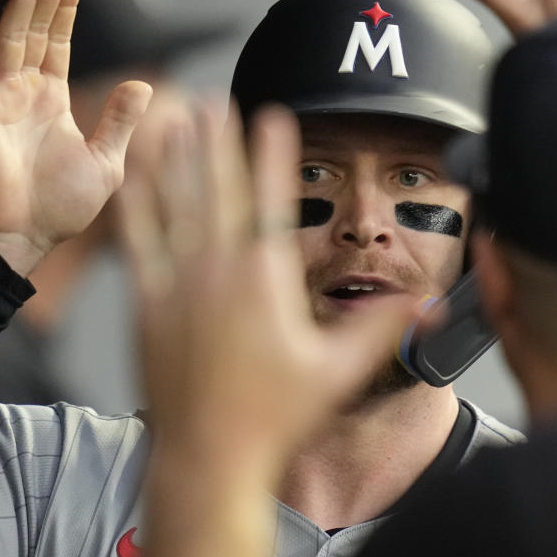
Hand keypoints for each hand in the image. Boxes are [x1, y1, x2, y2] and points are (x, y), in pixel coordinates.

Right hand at [0, 0, 152, 275]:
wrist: (23, 238)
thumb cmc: (60, 207)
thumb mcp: (106, 161)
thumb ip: (120, 120)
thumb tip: (144, 82)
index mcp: (52, 101)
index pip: (59, 42)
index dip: (66, 8)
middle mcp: (24, 93)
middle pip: (37, 30)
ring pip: (12, 37)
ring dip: (22, 0)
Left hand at [118, 102, 419, 556]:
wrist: (206, 458)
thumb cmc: (272, 420)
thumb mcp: (337, 373)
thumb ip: (380, 329)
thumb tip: (423, 303)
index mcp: (264, 281)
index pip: (270, 199)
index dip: (272, 151)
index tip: (272, 112)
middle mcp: (217, 272)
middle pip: (219, 189)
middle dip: (219, 139)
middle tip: (217, 98)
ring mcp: (177, 285)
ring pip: (176, 204)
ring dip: (178, 157)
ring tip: (177, 116)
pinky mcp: (147, 305)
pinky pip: (139, 240)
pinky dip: (138, 202)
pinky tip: (134, 174)